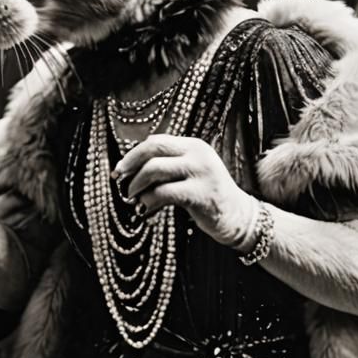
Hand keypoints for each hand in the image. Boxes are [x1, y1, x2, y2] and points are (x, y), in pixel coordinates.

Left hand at [113, 135, 257, 249]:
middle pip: (153, 149)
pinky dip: (147, 201)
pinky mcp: (200, 194)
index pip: (157, 141)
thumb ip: (169, 164)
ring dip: (136, 185)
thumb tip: (131, 166)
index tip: (120, 169)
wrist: (238, 216)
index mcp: (194, 145)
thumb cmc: (208, 195)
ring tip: (132, 198)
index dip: (134, 154)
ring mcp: (201, 173)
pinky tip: (144, 209)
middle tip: (118, 179)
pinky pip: (162, 193)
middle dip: (130, 164)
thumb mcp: (191, 172)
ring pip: (154, 169)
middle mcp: (198, 154)